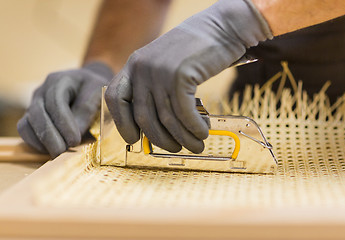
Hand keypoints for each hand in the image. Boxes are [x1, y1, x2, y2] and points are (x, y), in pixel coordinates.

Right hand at [18, 62, 112, 157]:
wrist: (86, 85)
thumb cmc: (94, 89)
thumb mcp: (97, 92)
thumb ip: (87, 109)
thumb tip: (76, 131)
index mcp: (59, 80)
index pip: (55, 102)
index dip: (64, 123)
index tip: (74, 140)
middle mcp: (42, 91)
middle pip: (37, 114)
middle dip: (50, 136)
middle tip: (63, 151)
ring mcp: (34, 104)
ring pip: (26, 124)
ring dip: (41, 141)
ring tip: (58, 153)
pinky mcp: (31, 117)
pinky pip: (25, 131)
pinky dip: (35, 143)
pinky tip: (51, 150)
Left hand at [105, 0, 271, 152]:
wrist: (222, 27)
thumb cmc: (196, 51)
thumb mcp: (165, 65)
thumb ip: (154, 88)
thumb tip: (155, 124)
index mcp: (134, 65)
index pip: (116, 98)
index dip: (122, 123)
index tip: (134, 140)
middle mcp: (142, 68)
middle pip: (144, 117)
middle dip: (161, 140)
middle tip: (176, 148)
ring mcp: (160, 71)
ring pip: (166, 118)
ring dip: (183, 138)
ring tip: (196, 145)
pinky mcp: (180, 74)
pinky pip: (184, 113)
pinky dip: (194, 128)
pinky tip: (203, 132)